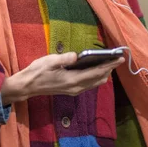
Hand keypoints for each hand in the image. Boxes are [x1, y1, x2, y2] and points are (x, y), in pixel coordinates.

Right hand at [1, 52, 124, 105]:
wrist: (28, 86)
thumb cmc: (37, 72)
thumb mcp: (49, 61)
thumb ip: (64, 59)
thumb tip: (77, 56)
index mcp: (72, 80)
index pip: (96, 72)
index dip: (109, 65)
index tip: (119, 59)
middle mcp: (76, 88)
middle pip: (99, 79)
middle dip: (109, 69)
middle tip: (116, 59)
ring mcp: (74, 90)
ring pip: (95, 83)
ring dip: (104, 74)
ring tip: (109, 63)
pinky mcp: (71, 90)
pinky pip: (89, 84)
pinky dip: (96, 77)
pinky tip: (96, 69)